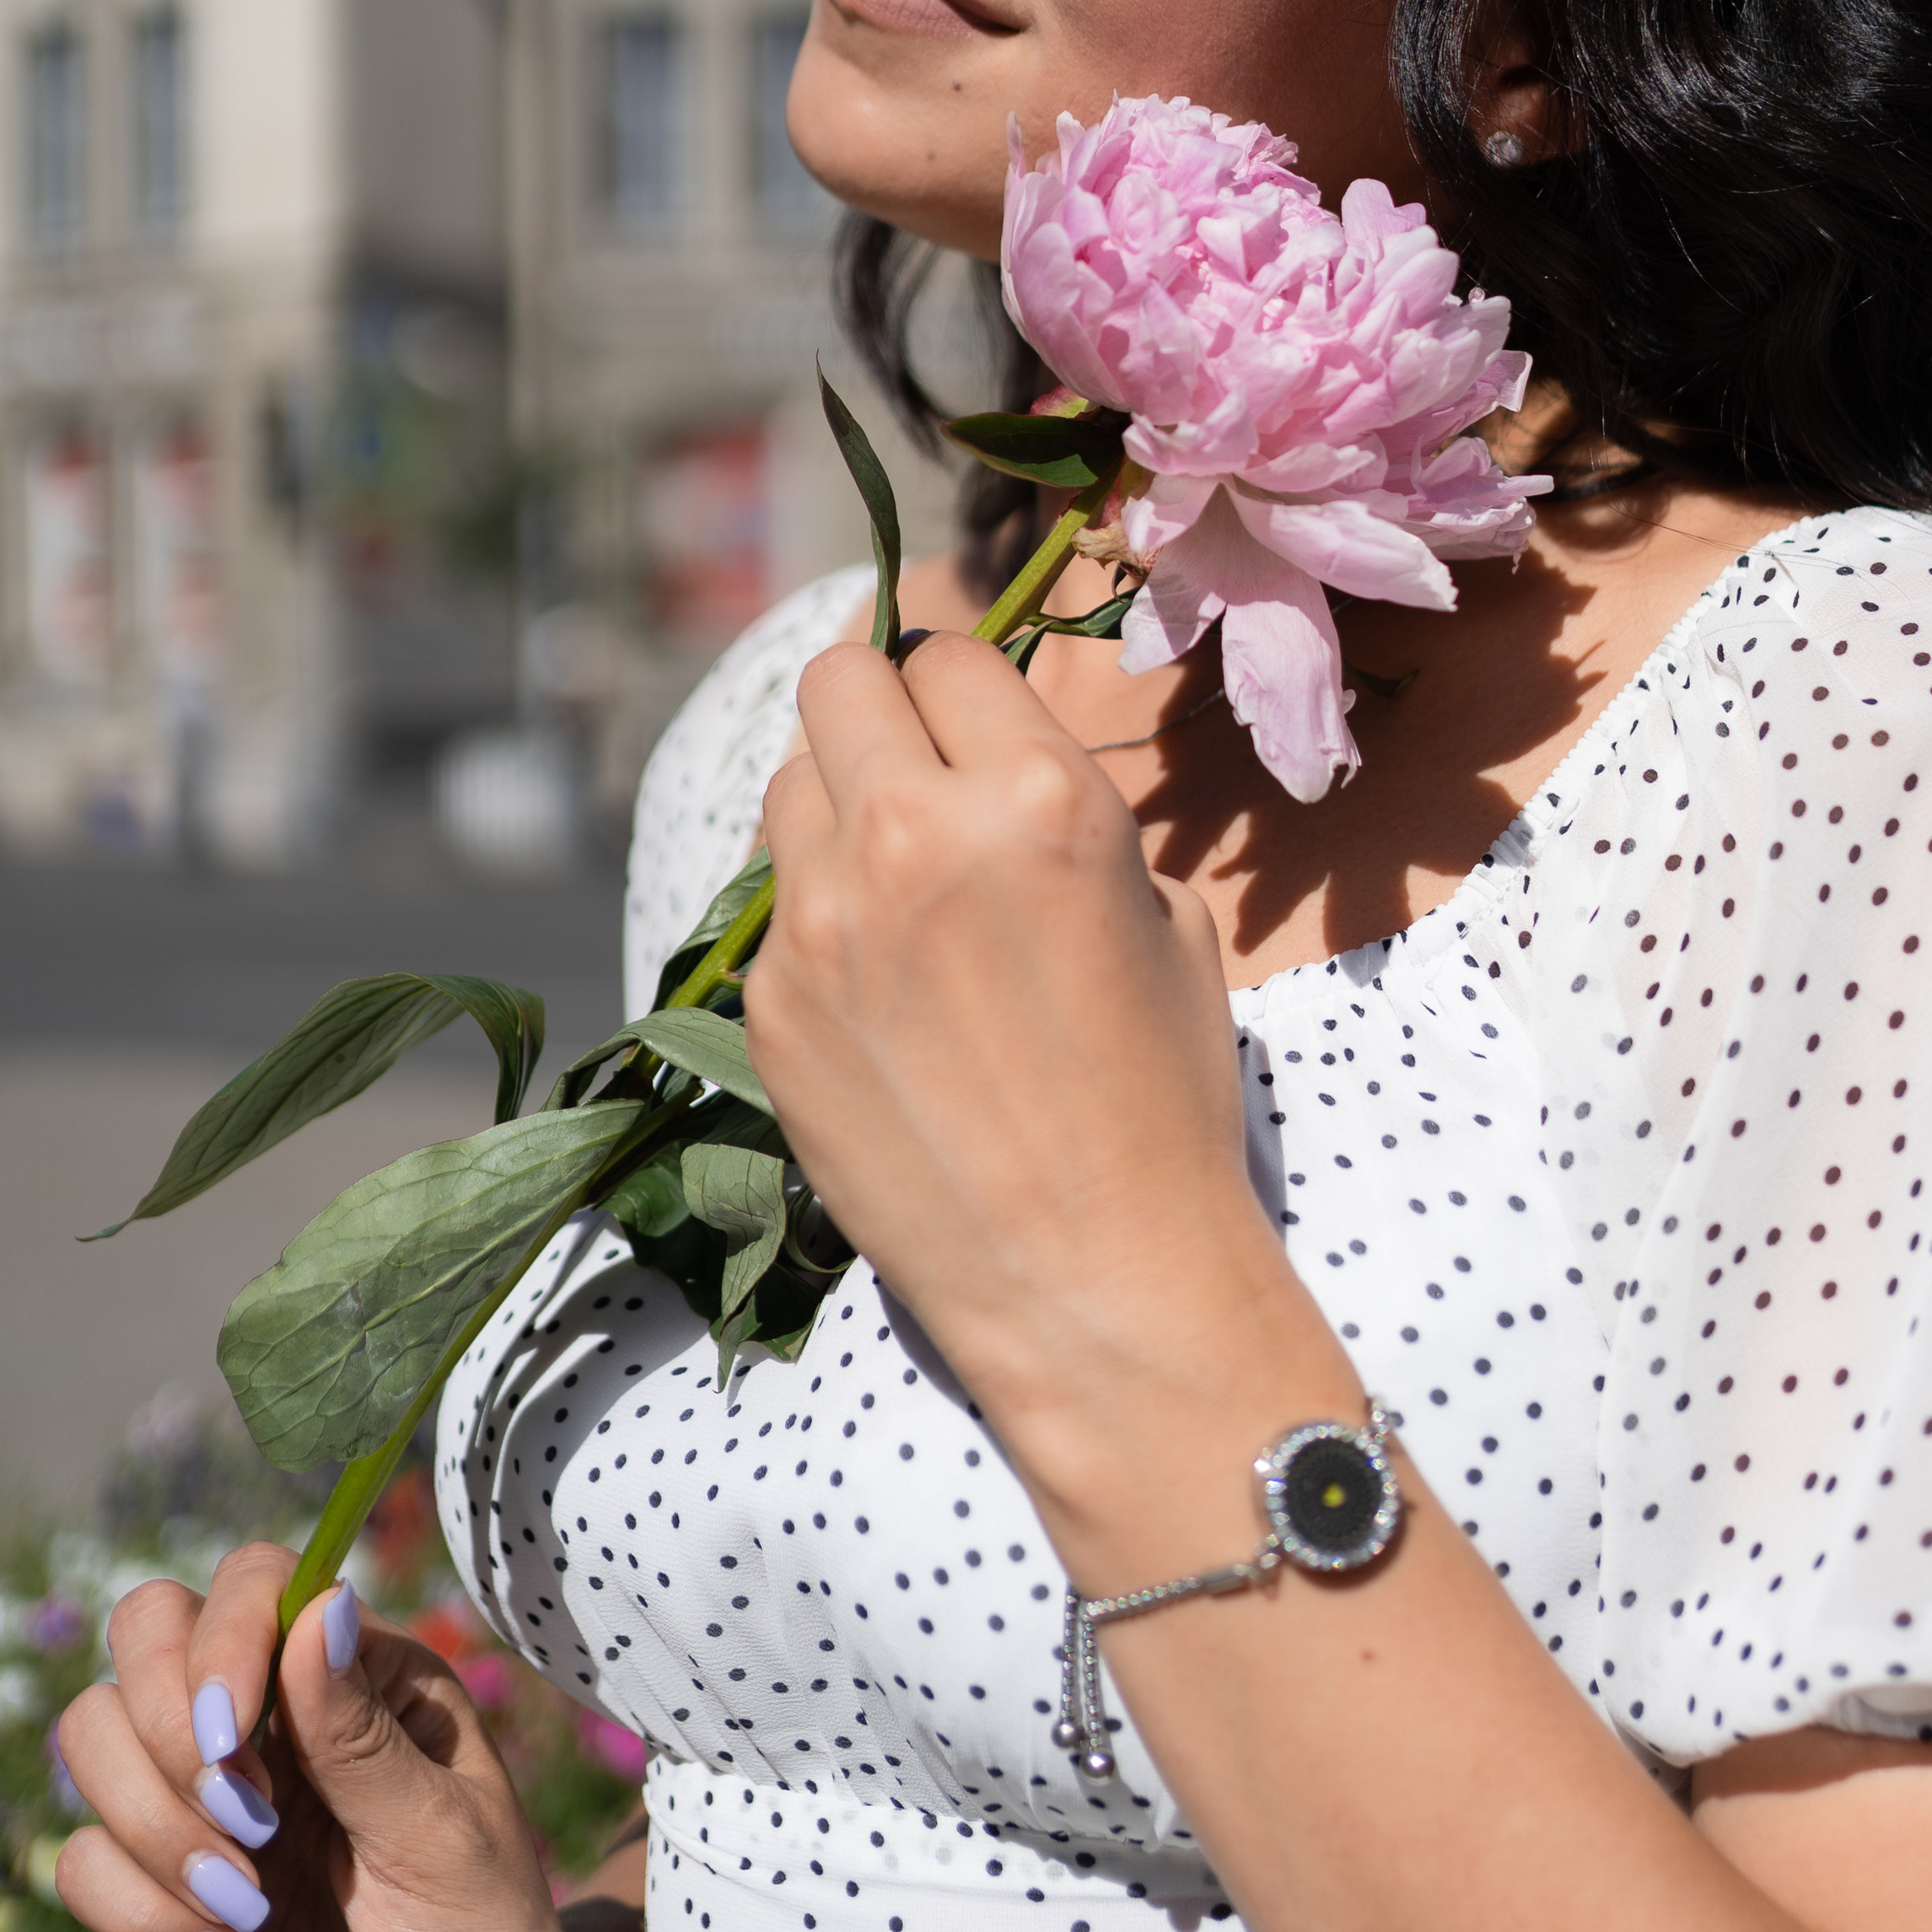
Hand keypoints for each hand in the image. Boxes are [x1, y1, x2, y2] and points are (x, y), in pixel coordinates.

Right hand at [54, 1546, 637, 1931]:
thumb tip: (321, 1605)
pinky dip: (139, 1916)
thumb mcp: (446, 1839)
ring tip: (252, 1912)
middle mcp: (270, 1716)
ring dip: (155, 1831)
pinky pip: (82, 1863)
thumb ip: (366, 1737)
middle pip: (145, 1637)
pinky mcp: (156, 1888)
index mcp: (355, 1674)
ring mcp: (204, 1798)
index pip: (252, 1582)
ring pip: (93, 1736)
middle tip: (250, 1827)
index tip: (231, 1738)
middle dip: (171, 1734)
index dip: (220, 1640)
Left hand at [750, 633, 1352, 1556]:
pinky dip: (820, 922)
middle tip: (912, 768)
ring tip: (894, 883)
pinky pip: (776, 909)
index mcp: (1037, 794)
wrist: (1095, 1278)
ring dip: (835, 806)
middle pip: (837, 682)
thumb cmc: (1164, 1096)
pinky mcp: (767, 1004)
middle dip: (876, 708)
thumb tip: (987, 770)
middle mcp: (912, 833)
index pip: (949, 653)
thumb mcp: (1161, 914)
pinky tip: (879, 995)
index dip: (964, 689)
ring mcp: (822, 920)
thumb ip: (1061, 816)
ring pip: (788, 786)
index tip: (971, 728)